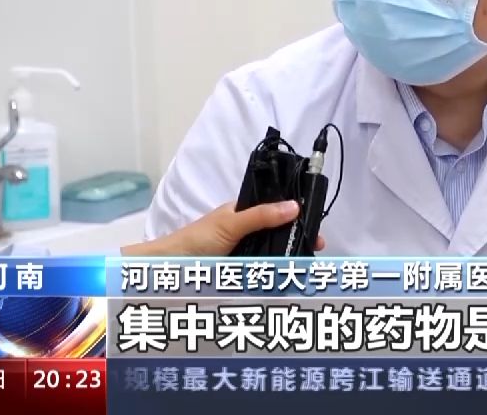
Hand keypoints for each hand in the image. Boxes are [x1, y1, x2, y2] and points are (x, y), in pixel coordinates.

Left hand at [120, 201, 325, 256]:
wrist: (169, 269)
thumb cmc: (197, 240)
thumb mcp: (231, 224)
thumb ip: (261, 216)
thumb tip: (295, 206)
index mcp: (243, 213)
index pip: (277, 210)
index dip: (297, 217)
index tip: (315, 228)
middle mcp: (246, 232)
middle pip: (279, 234)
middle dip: (298, 240)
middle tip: (317, 249)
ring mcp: (244, 253)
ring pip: (273, 254)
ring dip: (289, 259)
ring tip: (307, 266)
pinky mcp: (241, 273)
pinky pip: (263, 272)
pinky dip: (276, 274)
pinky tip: (289, 279)